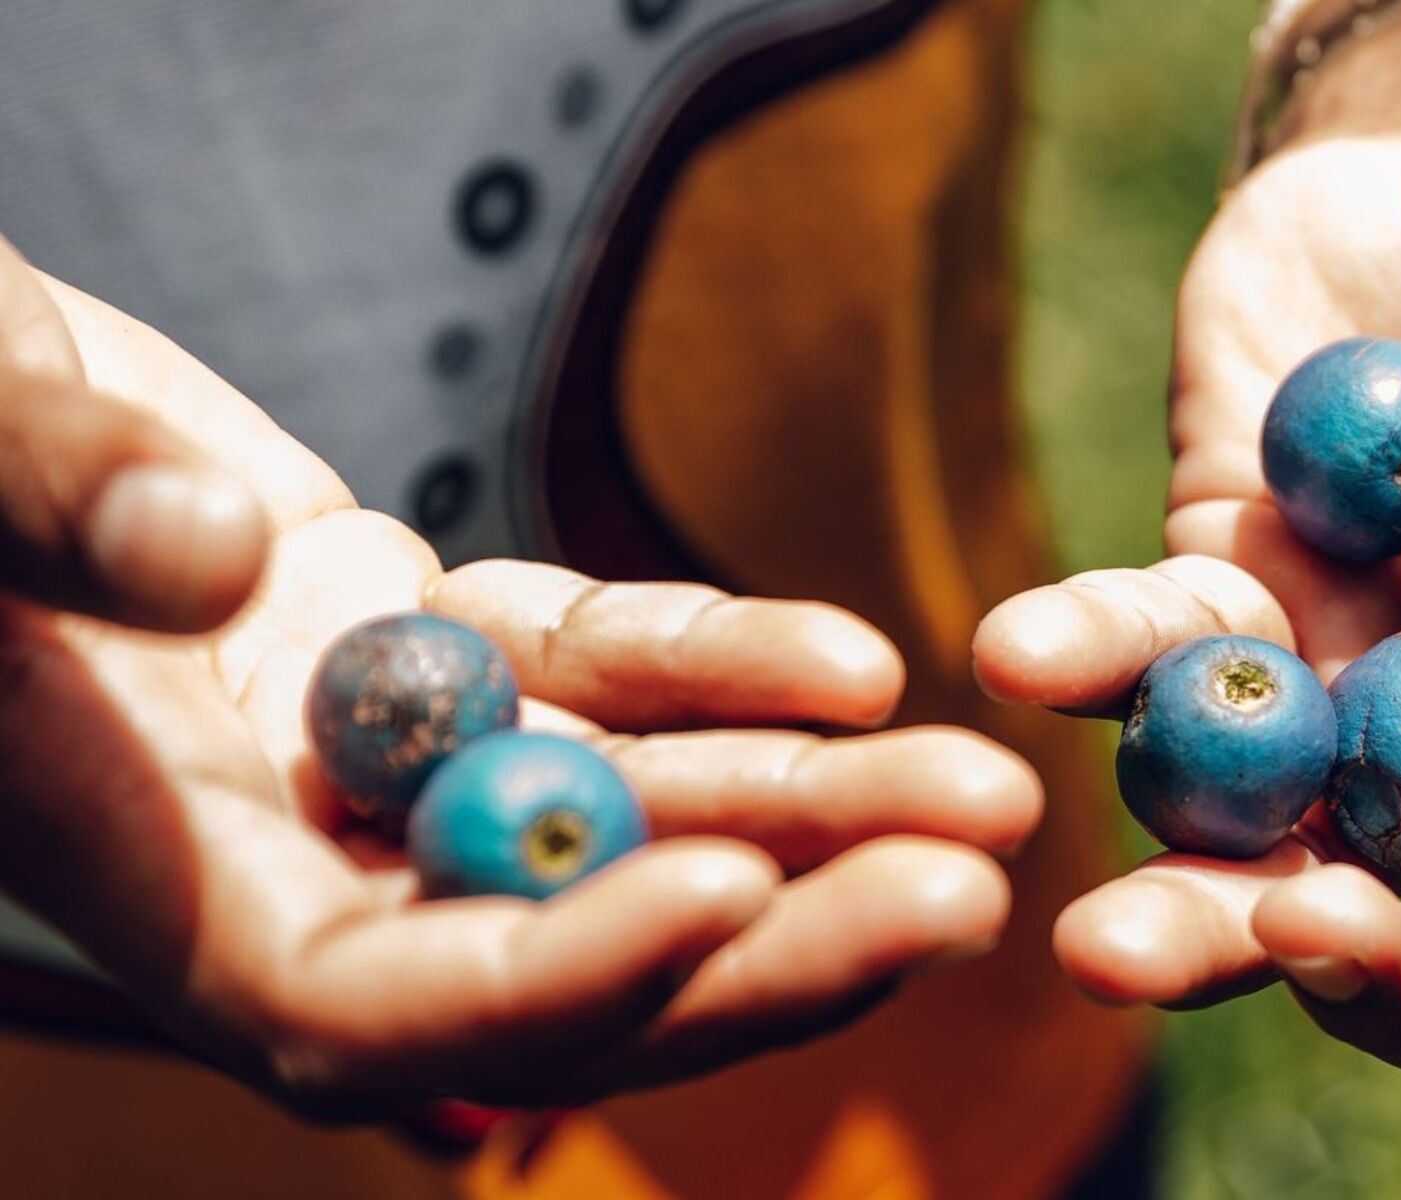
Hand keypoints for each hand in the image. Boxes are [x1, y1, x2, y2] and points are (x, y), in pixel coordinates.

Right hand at [0, 243, 1039, 1115]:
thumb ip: (53, 508)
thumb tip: (216, 556)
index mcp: (153, 869)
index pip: (370, 1003)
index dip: (554, 973)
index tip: (726, 900)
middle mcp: (290, 849)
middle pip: (559, 955)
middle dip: (765, 941)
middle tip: (964, 898)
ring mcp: (379, 752)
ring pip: (621, 819)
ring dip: (809, 810)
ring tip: (985, 791)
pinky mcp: (434, 644)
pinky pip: (602, 675)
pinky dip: (721, 668)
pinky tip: (857, 665)